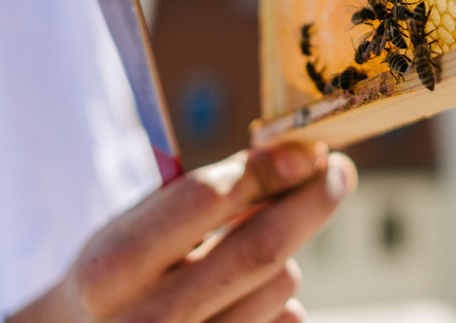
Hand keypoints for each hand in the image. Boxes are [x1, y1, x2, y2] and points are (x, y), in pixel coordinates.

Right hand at [9, 142, 355, 322]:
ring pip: (282, 284)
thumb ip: (208, 193)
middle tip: (340, 171)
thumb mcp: (137, 224)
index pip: (209, 198)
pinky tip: (248, 296)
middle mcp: (146, 320)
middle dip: (313, 201)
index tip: (308, 150)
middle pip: (261, 248)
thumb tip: (297, 158)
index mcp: (114, 265)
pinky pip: (285, 321)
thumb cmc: (122, 272)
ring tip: (250, 252)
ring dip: (286, 255)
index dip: (268, 168)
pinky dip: (281, 300)